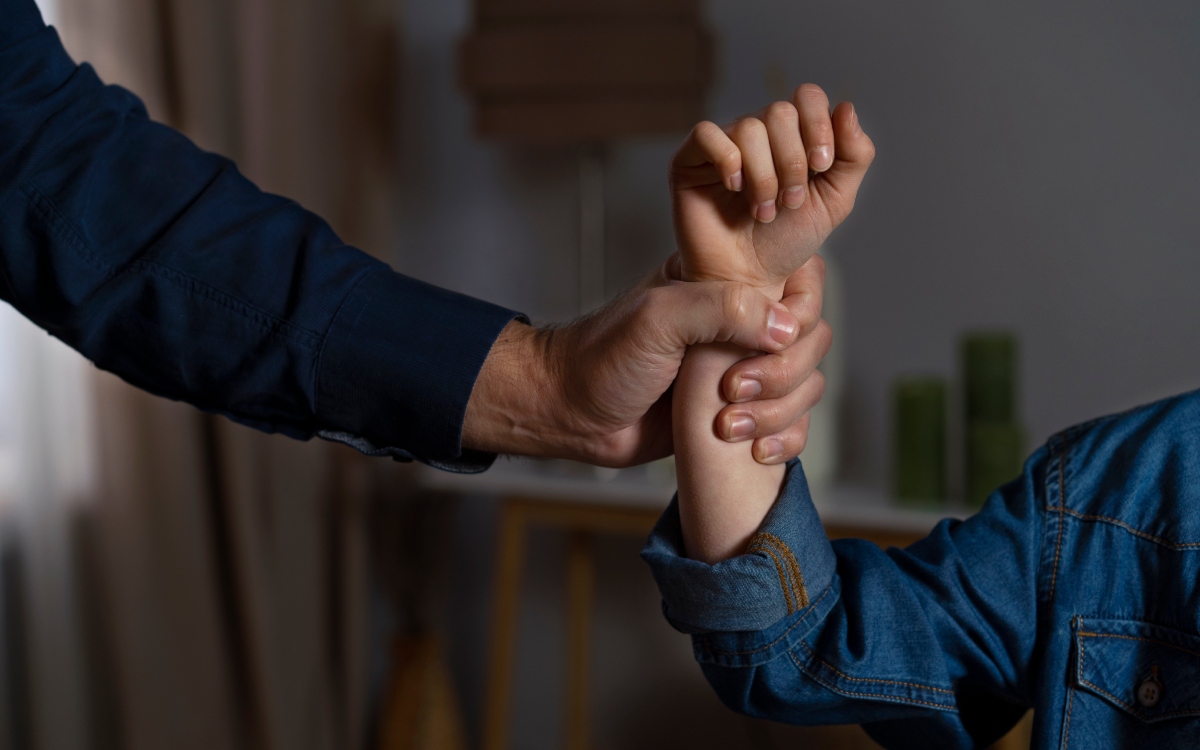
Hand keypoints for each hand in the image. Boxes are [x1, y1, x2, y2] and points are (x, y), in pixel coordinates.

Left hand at [461, 257, 828, 466]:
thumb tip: (786, 327)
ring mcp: (744, 368)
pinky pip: (792, 424)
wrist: (573, 415)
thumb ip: (722, 309)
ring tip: (727, 426)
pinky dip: (786, 439)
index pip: (800, 282)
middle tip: (732, 390)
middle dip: (783, 373)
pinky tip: (756, 451)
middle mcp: (742, 323)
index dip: (797, 314)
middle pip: (812, 339)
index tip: (765, 341)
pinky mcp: (741, 412)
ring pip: (807, 384)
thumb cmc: (603, 358)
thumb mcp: (658, 318)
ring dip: (779, 411)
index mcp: (726, 283)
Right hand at [670, 84, 874, 290]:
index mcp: (793, 135)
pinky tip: (734, 189)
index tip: (821, 166)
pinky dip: (728, 161)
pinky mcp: (690, 159)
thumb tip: (847, 107)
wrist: (748, 279)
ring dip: (764, 177)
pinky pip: (707, 134)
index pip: (807, 97)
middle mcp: (758, 133)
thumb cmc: (786, 242)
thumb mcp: (834, 201)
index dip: (818, 125)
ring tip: (762, 211)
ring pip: (749, 128)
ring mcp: (723, 144)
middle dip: (792, 162)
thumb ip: (854, 156)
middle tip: (789, 202)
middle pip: (780, 112)